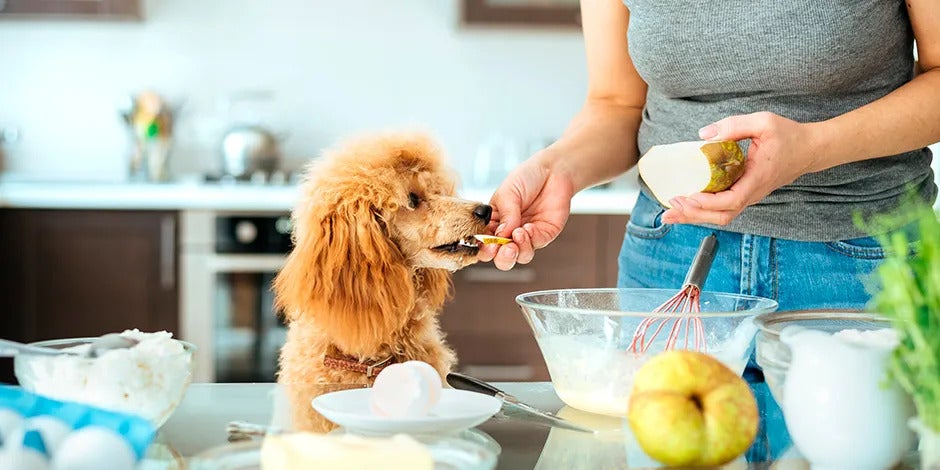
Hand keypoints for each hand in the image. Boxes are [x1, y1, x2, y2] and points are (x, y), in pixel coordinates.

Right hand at [477, 156, 574, 269]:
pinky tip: (530, 227)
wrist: (552, 171)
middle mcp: (510, 233)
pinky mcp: (544, 235)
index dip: (485, 248)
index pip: (485, 243)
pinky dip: (532, 238)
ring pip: (521, 257)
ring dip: (519, 250)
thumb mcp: (508, 193)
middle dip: (502, 257)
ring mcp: (527, 236)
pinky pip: (537, 244)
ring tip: (519, 233)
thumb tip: (501, 236)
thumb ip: (505, 215)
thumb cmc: (526, 178)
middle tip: (505, 248)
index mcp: (494, 223)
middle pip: (502, 258)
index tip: (488, 245)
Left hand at [661, 112, 822, 225]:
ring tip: (671, 213)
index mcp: (757, 178)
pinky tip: (686, 205)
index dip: (708, 203)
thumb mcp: (763, 122)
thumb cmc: (789, 135)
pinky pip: (723, 207)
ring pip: (721, 215)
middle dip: (694, 215)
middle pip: (722, 215)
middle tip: (669, 208)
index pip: (731, 201)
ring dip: (695, 216)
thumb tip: (703, 135)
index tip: (689, 197)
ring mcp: (749, 196)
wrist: (810, 149)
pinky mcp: (745, 193)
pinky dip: (703, 209)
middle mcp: (753, 192)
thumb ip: (733, 125)